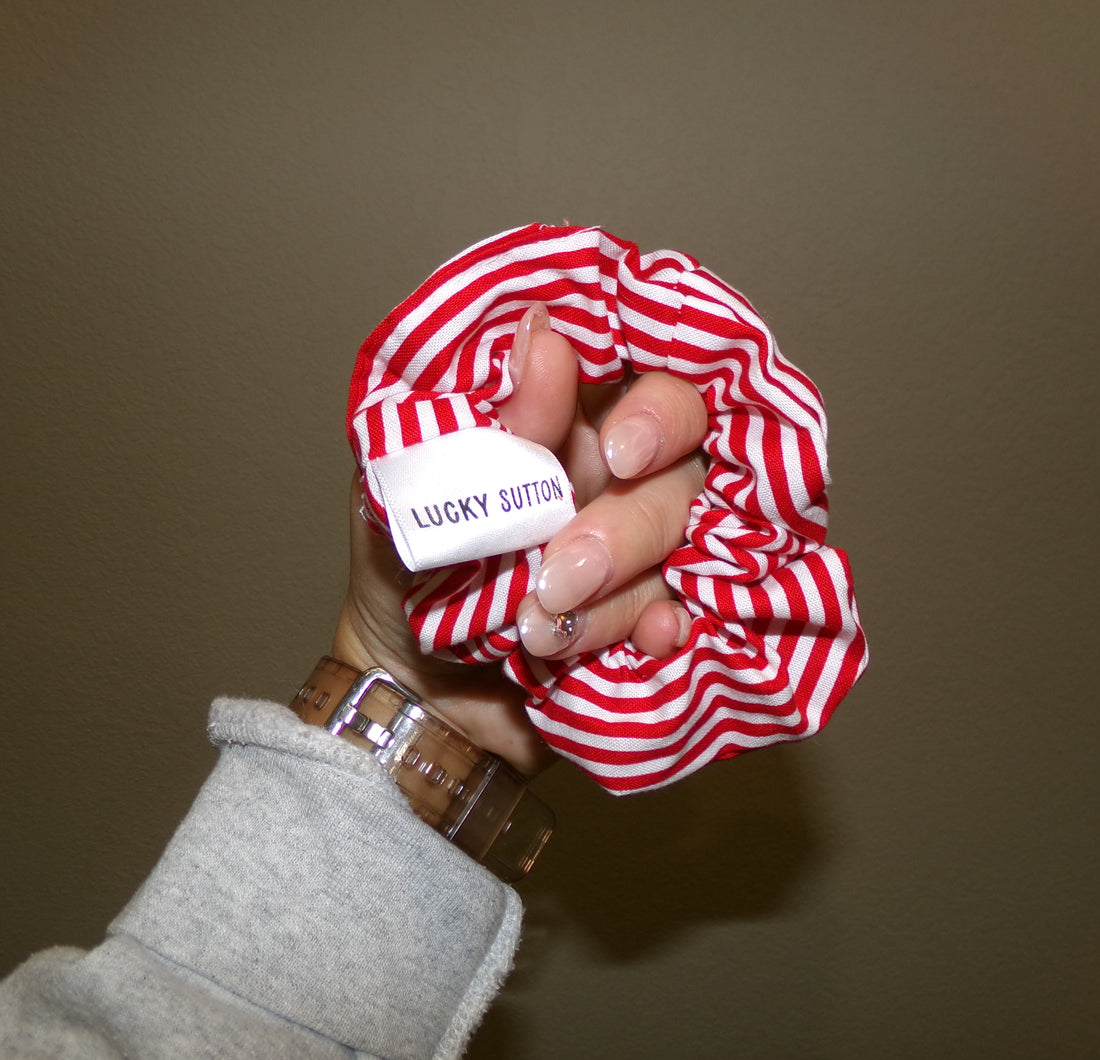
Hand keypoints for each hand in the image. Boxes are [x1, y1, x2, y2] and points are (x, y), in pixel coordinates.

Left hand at [333, 304, 707, 774]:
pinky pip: (694, 616)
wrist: (407, 689)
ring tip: (534, 628)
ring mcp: (647, 551)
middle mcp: (622, 478)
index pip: (652, 381)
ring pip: (684, 549)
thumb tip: (538, 330)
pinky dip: (665, 630)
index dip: (658, 412)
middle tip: (559, 571)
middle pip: (686, 469)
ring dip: (616, 595)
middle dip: (627, 524)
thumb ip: (484, 420)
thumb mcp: (420, 493)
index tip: (621, 452)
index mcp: (568, 423)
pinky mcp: (656, 616)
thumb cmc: (406, 572)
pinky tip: (643, 645)